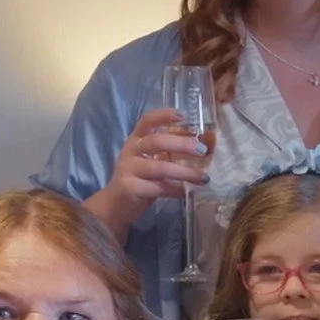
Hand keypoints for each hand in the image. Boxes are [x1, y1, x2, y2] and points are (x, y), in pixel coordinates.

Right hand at [84, 108, 216, 232]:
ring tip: (203, 178)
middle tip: (202, 150)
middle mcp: (130, 151)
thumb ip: (169, 152)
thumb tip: (201, 146)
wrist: (115, 205)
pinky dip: (176, 190)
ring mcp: (128, 169)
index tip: (183, 115)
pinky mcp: (130, 188)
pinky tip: (187, 192)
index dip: (163, 116)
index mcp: (136, 140)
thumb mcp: (151, 160)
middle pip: (156, 141)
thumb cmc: (139, 179)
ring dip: (185, 172)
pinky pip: (158, 187)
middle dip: (181, 144)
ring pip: (159, 167)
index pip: (146, 121)